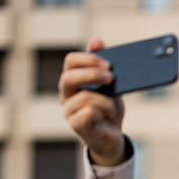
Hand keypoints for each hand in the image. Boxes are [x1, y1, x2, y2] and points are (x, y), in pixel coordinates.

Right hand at [59, 39, 125, 166]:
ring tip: (113, 106)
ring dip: (104, 100)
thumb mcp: (110, 85)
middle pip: (68, 76)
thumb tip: (97, 42)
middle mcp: (66, 94)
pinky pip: (88, 112)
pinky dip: (102, 112)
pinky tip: (107, 116)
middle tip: (111, 77)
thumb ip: (103, 66)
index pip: (71, 61)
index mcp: (73, 80)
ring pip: (83, 96)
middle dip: (92, 74)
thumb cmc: (109, 109)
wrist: (113, 136)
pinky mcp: (75, 125)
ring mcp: (68, 110)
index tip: (108, 63)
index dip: (88, 59)